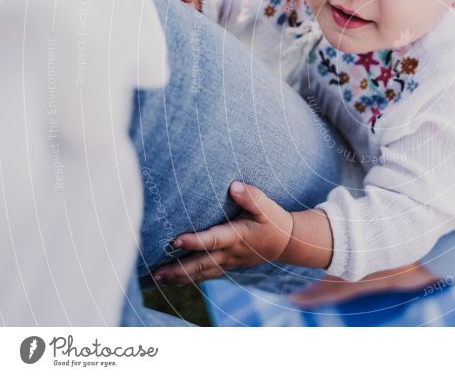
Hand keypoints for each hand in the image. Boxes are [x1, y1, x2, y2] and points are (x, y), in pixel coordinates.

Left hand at [152, 182, 292, 284]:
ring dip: (179, 277)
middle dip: (178, 269)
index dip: (194, 241)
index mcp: (237, 236)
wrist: (287, 243)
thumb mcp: (267, 207)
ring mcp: (228, 262)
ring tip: (157, 278)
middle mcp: (230, 253)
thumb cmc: (274, 221)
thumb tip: (233, 186)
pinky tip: (173, 280)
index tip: (175, 240)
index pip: (212, 240)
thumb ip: (251, 196)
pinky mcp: (227, 265)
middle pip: (201, 264)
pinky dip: (189, 278)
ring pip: (201, 273)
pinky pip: (205, 274)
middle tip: (156, 272)